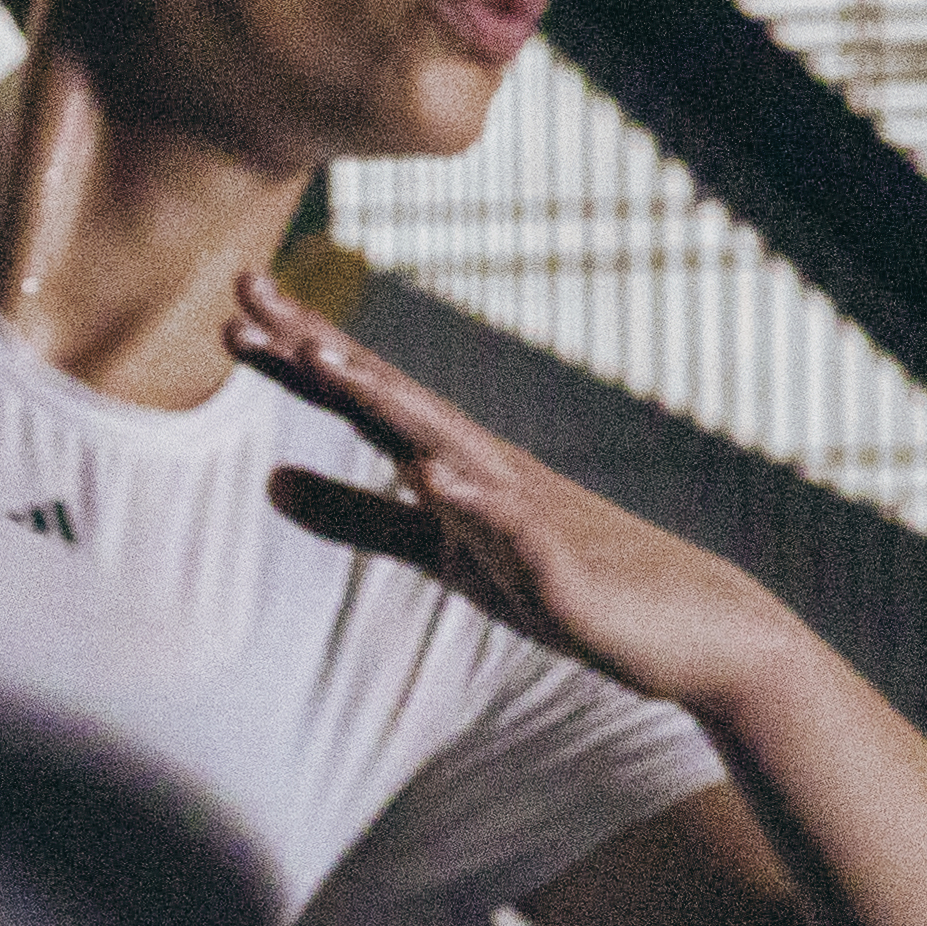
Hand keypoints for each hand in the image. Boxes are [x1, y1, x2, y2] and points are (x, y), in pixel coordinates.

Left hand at [242, 277, 803, 709]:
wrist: (693, 634)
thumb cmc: (562, 582)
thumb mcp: (440, 553)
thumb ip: (358, 517)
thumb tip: (265, 480)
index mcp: (449, 465)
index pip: (361, 399)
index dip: (295, 355)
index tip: (233, 305)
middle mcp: (483, 468)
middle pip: (387, 399)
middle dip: (316, 347)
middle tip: (244, 291)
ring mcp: (526, 512)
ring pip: (444, 445)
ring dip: (383, 400)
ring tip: (320, 355)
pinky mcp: (562, 569)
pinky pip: (512, 530)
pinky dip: (472, 500)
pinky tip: (430, 475)